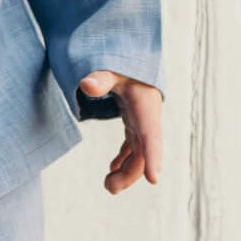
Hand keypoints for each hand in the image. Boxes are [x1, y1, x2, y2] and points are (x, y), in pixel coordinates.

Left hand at [78, 70, 163, 194]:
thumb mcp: (112, 66)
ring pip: (139, 153)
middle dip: (130, 173)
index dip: (153, 158)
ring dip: (126, 171)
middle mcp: (148, 117)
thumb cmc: (122, 59)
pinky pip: (133, 146)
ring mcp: (142, 121)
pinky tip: (112, 168)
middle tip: (109, 187)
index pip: (151, 136)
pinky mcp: (135, 121)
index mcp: (146, 106)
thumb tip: (86, 85)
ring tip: (108, 184)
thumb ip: (101, 76)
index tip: (154, 179)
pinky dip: (124, 159)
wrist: (132, 53)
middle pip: (144, 152)